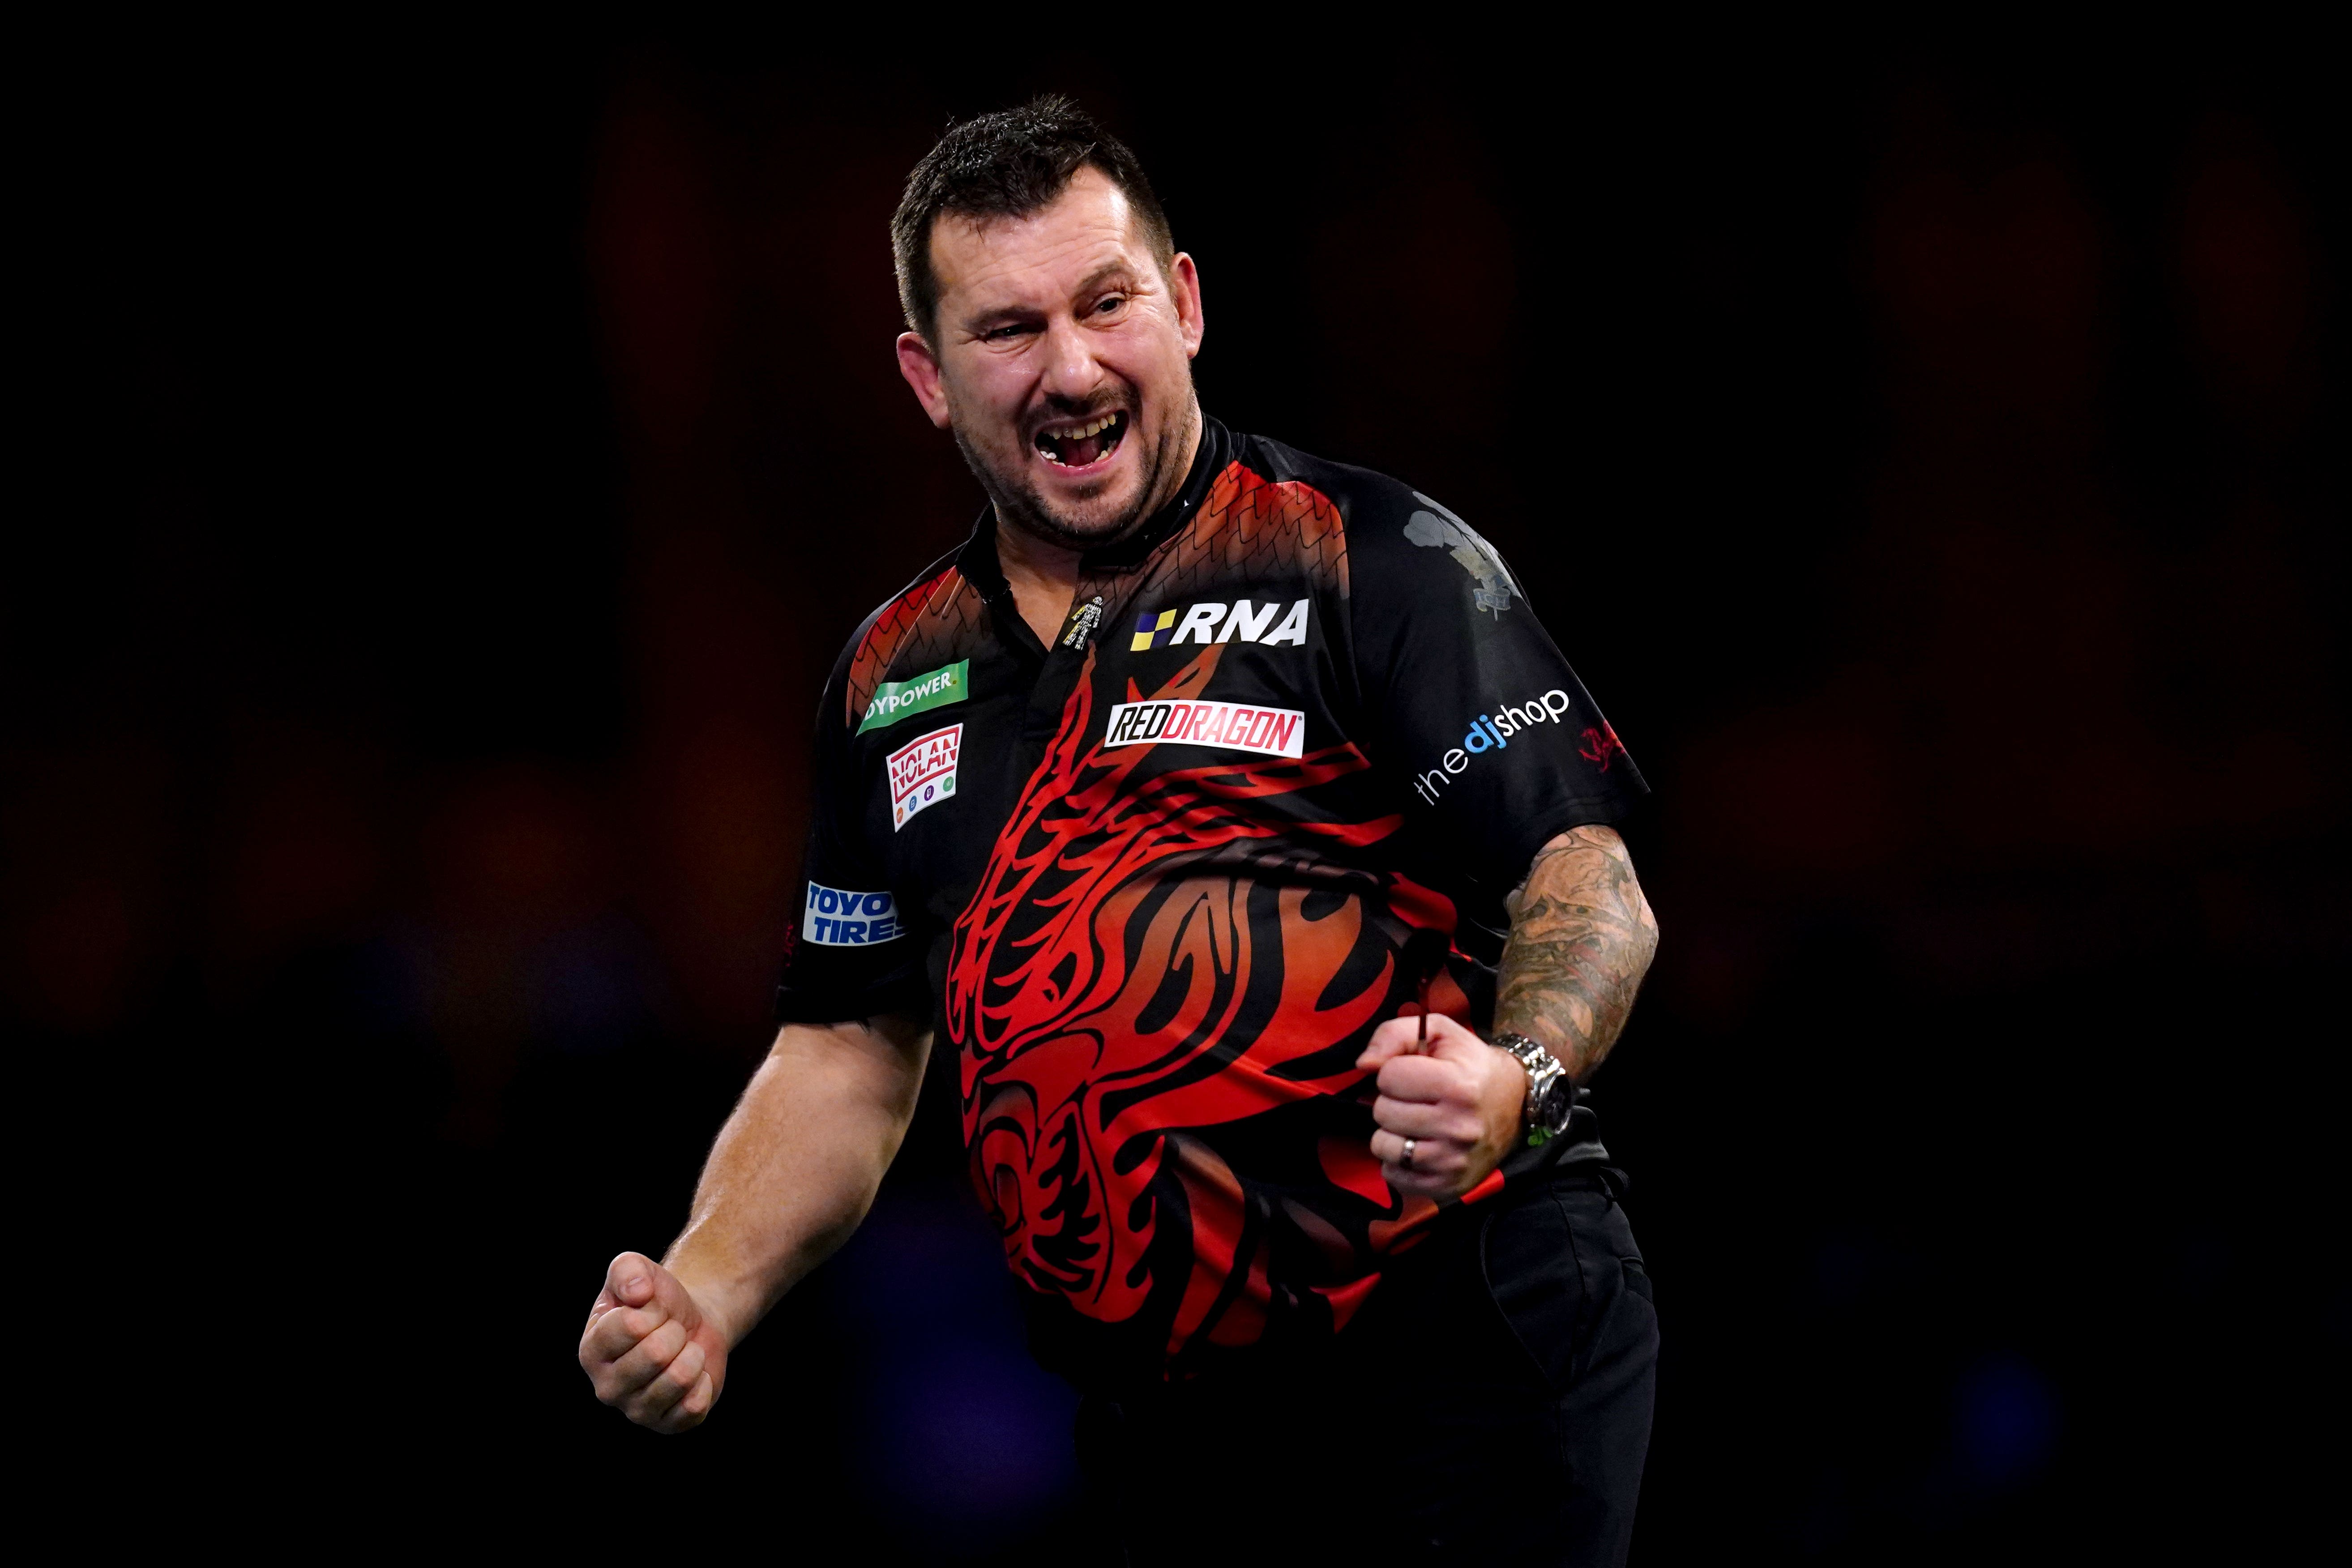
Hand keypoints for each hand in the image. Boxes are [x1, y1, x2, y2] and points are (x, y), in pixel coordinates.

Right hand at [579, 1252, 730, 1432]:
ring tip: (683, 1351)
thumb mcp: (635, 1270)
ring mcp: (636, 1411)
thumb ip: (627, 1270)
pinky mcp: (668, 1425)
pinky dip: (704, 1381)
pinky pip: (695, 1405)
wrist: (688, 1323)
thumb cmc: (655, 1299)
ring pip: (678, 1379)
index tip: (652, 1309)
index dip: (653, 1309)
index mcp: (591, 1350)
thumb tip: (637, 1293)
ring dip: (692, 1354)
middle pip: (656, 1354)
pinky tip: (694, 1374)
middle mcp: (606, 1388)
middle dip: (675, 1331)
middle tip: (672, 1331)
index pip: (630, 1325)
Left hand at [1355, 1011, 1528, 1199]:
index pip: (1388, 1077)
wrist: (1514, 1103)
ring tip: (1414, 1123)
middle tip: (1415, 1100)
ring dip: (1391, 1132)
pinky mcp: (1449, 1185)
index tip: (1413, 1075)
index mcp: (1457, 1085)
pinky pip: (1394, 1176)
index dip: (1394, 1072)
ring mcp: (1454, 1161)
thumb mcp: (1438, 1032)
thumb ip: (1394, 1035)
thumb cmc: (1469, 1064)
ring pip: (1383, 1146)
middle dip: (1392, 1102)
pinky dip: (1398, 1161)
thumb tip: (1363, 1064)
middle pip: (1383, 1112)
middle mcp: (1459, 1127)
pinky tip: (1417, 1146)